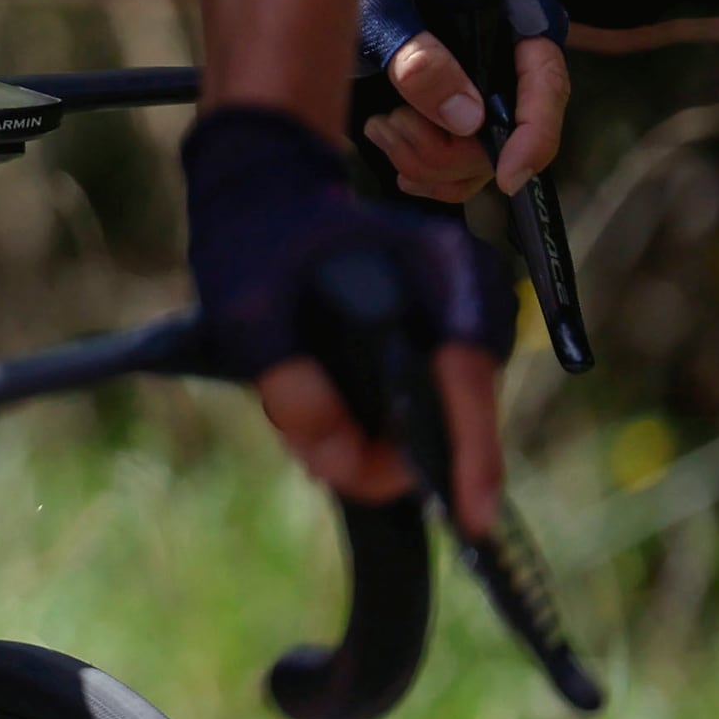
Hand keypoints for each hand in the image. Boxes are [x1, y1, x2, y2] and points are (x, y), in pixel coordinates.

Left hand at [184, 102, 517, 534]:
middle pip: (452, 414)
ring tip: (308, 423)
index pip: (467, 378)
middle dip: (389, 451)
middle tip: (318, 452)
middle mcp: (471, 298)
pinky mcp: (443, 345)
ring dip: (373, 439)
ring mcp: (463, 323)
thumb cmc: (256, 241)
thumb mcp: (247, 311)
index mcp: (445, 272)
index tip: (471, 521)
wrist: (266, 197)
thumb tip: (340, 465)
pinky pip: (418, 405)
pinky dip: (374, 423)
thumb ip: (289, 387)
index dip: (469, 455)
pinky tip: (325, 420)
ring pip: (431, 418)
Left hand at [354, 0, 566, 200]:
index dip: (535, 136)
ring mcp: (490, 94)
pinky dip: (422, 172)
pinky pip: (458, 173)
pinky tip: (390, 146)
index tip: (508, 177)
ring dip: (422, 159)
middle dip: (444, 149)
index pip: (546, 84)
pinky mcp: (462, 118)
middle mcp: (514, 61)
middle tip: (390, 122)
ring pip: (478, 163)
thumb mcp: (385, 9)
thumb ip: (418, 55)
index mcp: (516, 16)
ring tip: (380, 125)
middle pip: (506, 137)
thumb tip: (467, 119)